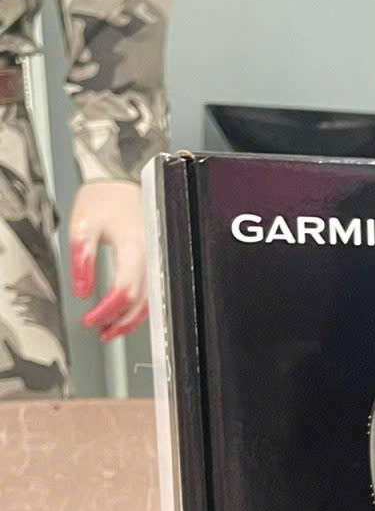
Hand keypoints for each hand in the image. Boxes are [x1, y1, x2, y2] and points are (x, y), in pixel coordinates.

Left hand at [70, 180, 147, 341]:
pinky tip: (123, 313)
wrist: (120, 180)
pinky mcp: (156, 261)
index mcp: (134, 246)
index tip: (89, 319)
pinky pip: (151, 292)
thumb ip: (82, 259)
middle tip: (98, 330)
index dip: (106, 311)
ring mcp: (157, 259)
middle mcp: (151, 255)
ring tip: (110, 329)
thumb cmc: (106, 198)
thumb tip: (82, 291)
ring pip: (150, 301)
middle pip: (140, 302)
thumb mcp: (82, 225)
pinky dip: (137, 308)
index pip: (124, 290)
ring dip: (130, 320)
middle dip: (118, 321)